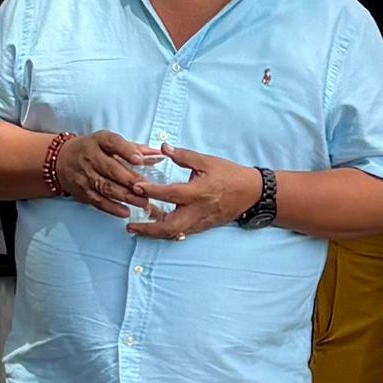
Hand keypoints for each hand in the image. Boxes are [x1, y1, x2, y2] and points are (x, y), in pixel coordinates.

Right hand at [47, 129, 170, 221]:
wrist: (61, 160)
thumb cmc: (93, 150)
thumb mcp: (110, 143)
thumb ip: (135, 149)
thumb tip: (160, 155)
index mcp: (99, 141)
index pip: (113, 143)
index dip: (126, 151)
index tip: (140, 160)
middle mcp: (90, 157)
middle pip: (111, 169)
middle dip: (130, 180)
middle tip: (148, 188)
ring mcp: (85, 175)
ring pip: (106, 187)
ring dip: (125, 196)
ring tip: (143, 203)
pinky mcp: (82, 191)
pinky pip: (97, 201)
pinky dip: (112, 208)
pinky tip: (125, 212)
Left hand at [130, 144, 262, 240]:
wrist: (252, 193)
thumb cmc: (230, 175)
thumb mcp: (207, 161)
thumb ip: (184, 156)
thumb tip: (163, 148)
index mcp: (198, 192)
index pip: (170, 194)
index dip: (151, 191)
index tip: (135, 187)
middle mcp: (197, 211)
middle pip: (169, 226)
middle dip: (148, 228)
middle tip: (130, 227)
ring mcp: (200, 222)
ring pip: (174, 234)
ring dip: (155, 233)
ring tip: (138, 229)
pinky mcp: (203, 227)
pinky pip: (182, 234)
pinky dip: (168, 233)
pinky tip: (157, 230)